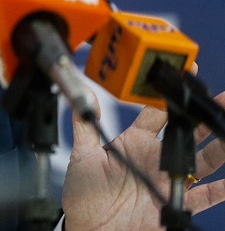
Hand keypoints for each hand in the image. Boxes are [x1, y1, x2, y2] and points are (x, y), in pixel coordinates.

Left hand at [63, 90, 224, 229]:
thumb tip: (82, 94)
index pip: (156, 113)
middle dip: (203, 116)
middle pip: (186, 132)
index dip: (169, 96)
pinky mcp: (175, 203)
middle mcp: (155, 158)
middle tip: (221, 100)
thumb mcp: (81, 157)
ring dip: (218, 147)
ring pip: (202, 159)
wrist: (90, 230)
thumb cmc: (84, 195)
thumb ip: (84, 125)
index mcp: (134, 142)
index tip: (182, 78)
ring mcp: (167, 179)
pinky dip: (220, 189)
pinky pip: (204, 196)